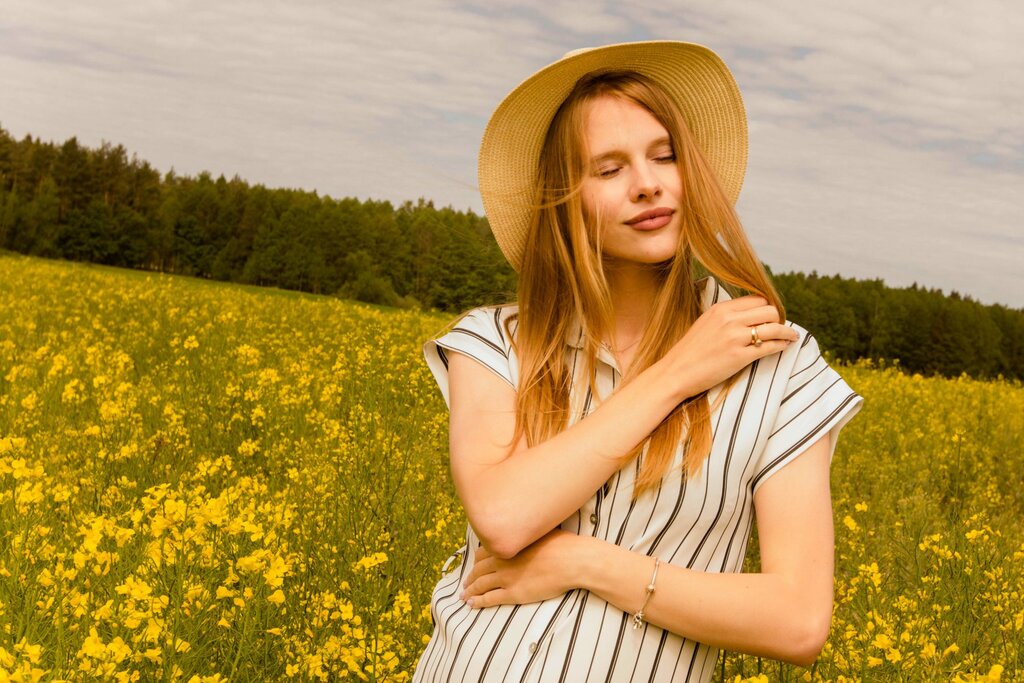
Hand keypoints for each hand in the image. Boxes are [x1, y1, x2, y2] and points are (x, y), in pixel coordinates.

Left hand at [460, 528, 580, 607]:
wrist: (570, 560)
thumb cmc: (561, 544)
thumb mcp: (540, 532)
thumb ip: (528, 534)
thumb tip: (528, 529)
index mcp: (508, 545)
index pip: (483, 552)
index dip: (476, 560)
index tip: (474, 564)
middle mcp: (502, 560)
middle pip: (478, 569)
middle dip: (470, 577)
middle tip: (465, 582)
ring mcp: (506, 578)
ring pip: (480, 584)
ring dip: (470, 590)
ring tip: (464, 595)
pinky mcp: (513, 593)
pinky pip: (489, 598)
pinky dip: (478, 602)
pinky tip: (471, 604)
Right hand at [663, 295, 798, 399]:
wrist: (675, 372)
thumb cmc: (689, 351)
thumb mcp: (705, 323)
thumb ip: (726, 317)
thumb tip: (749, 316)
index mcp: (721, 308)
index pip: (757, 299)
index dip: (768, 307)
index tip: (771, 317)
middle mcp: (729, 319)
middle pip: (769, 310)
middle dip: (778, 319)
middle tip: (779, 328)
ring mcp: (735, 338)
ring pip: (774, 327)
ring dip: (786, 332)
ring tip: (791, 337)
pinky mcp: (739, 356)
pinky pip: (769, 346)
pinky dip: (780, 345)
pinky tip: (783, 347)